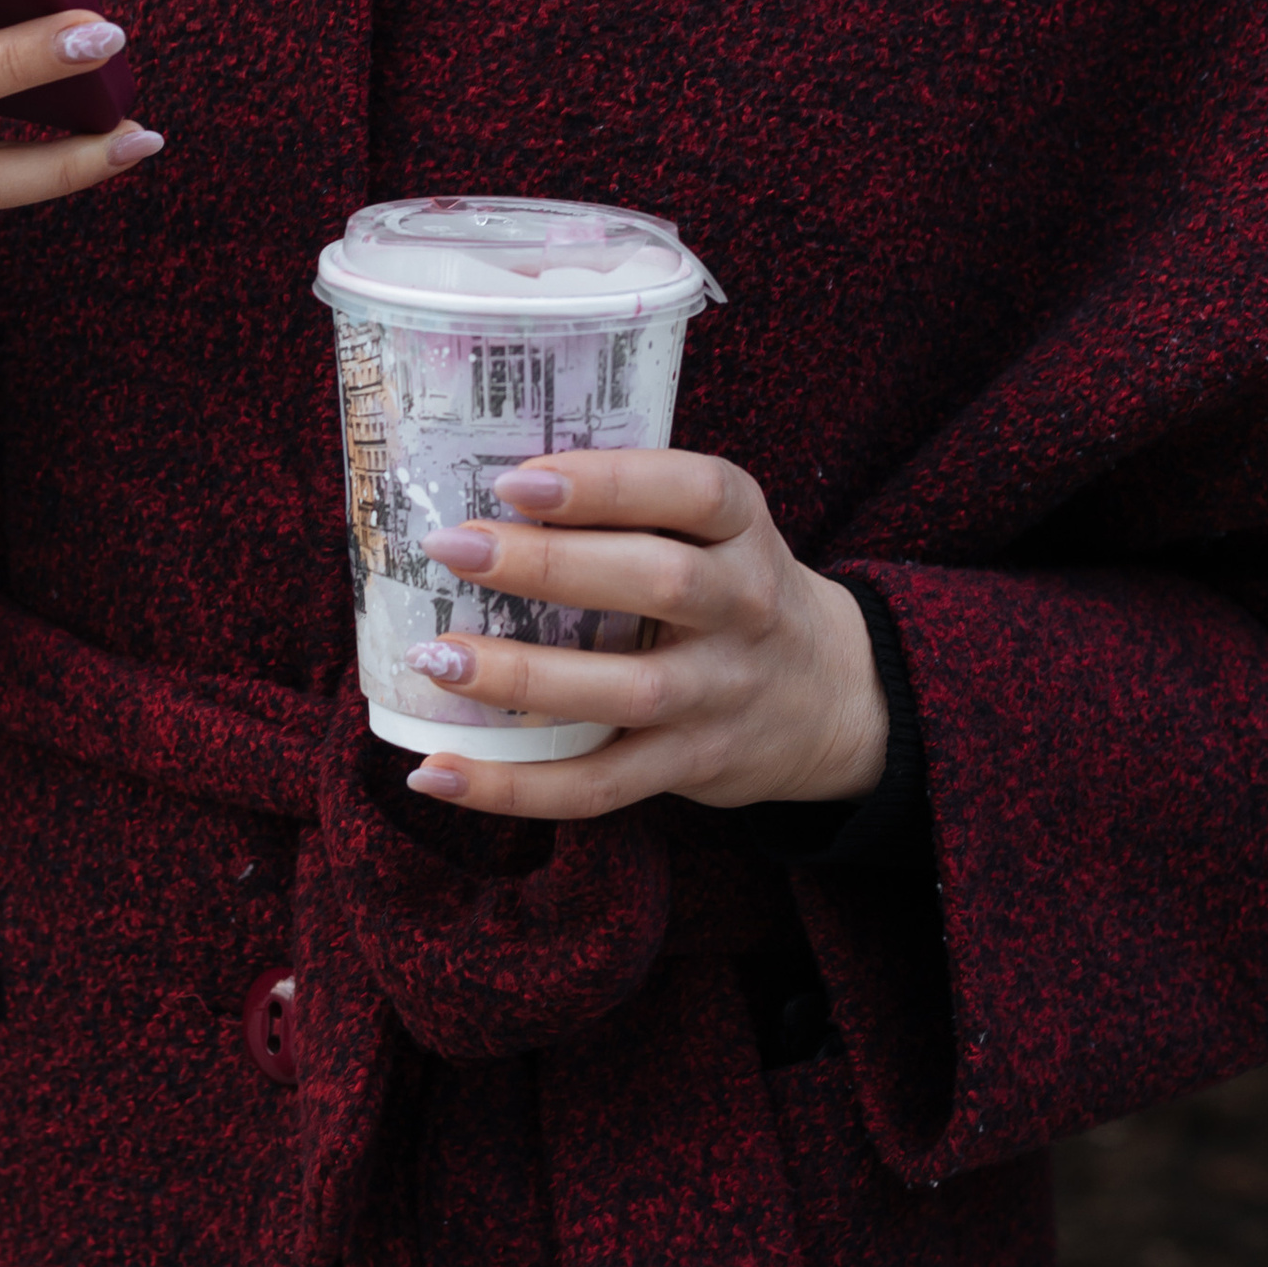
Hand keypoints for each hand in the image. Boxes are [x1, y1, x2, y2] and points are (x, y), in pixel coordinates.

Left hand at [397, 449, 884, 820]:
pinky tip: (439, 770)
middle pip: (658, 583)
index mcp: (744, 531)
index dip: (607, 482)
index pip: (694, 492)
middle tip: (452, 548)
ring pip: (627, 691)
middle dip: (548, 566)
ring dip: (523, 678)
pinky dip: (516, 786)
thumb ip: (635, 508)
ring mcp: (720, 694)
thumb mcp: (717, 532)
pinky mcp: (692, 766)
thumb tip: (484, 494)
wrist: (831, 699)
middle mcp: (744, 608)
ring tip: (436, 658)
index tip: (515, 480)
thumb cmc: (731, 591)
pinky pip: (600, 785)